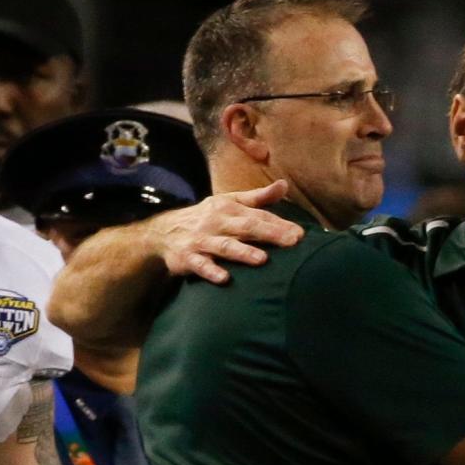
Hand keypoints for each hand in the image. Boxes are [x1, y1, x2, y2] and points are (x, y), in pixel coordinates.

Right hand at [151, 180, 303, 283]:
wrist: (163, 231)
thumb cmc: (206, 218)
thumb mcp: (230, 203)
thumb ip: (258, 198)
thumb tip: (284, 185)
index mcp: (229, 208)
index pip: (258, 216)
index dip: (279, 224)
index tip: (300, 235)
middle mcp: (216, 222)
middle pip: (246, 227)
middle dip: (269, 233)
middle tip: (291, 242)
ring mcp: (202, 240)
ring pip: (224, 246)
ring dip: (242, 252)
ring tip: (262, 260)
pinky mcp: (187, 258)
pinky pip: (200, 265)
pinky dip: (211, 271)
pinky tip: (224, 278)